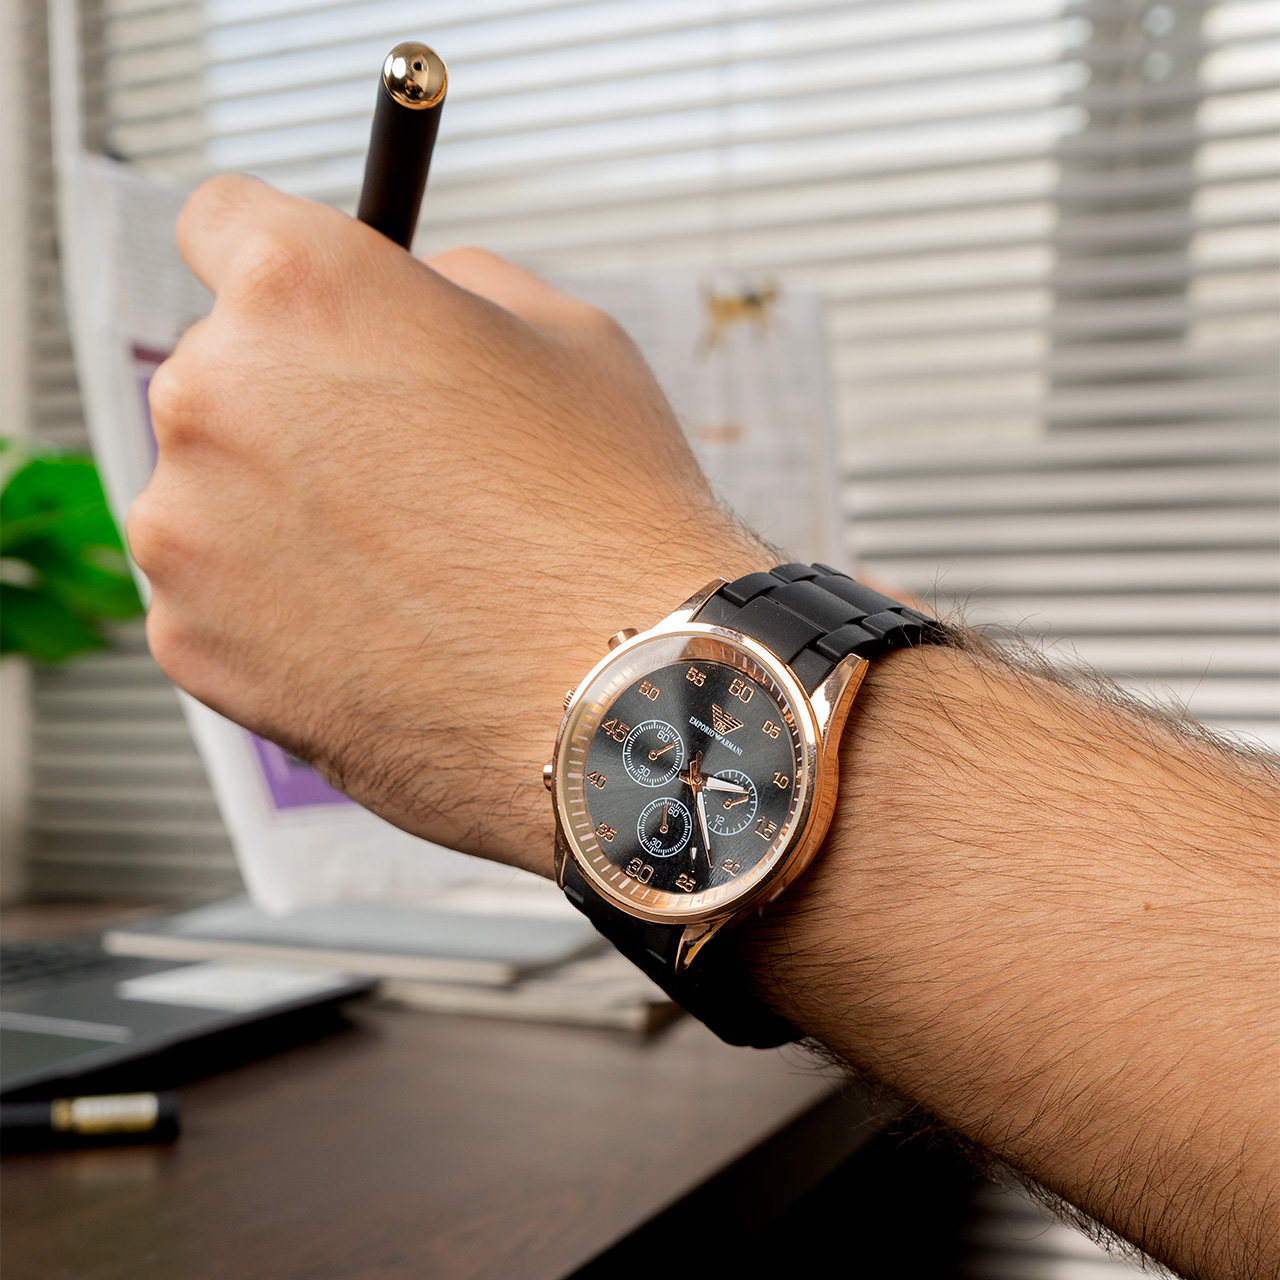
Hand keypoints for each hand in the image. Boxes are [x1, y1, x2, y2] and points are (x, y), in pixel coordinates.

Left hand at [126, 176, 772, 876]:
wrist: (619, 700)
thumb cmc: (611, 521)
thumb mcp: (569, 336)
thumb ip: (457, 288)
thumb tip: (415, 297)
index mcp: (300, 288)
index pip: (220, 221)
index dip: (278, 265)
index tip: (310, 315)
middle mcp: (213, 394)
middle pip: (223, 370)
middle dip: (298, 405)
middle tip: (404, 470)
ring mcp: (187, 527)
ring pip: (213, 491)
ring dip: (282, 512)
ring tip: (404, 566)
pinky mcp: (189, 641)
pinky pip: (217, 597)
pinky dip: (278, 608)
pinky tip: (380, 627)